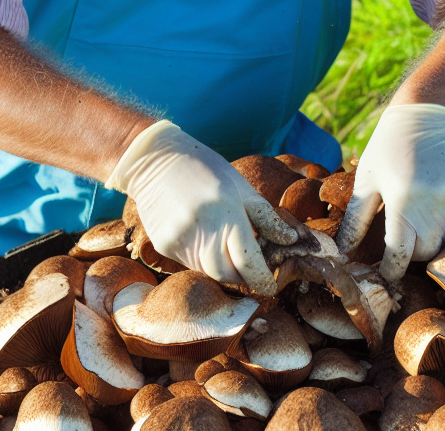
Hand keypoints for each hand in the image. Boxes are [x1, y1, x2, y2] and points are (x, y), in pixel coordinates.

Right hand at [105, 120, 297, 293]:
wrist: (154, 158)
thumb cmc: (205, 168)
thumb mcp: (240, 185)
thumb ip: (264, 216)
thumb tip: (289, 241)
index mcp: (225, 210)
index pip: (248, 261)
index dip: (262, 278)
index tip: (270, 286)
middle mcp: (201, 227)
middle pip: (227, 274)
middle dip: (241, 277)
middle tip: (249, 269)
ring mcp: (179, 238)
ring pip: (208, 271)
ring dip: (222, 267)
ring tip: (225, 246)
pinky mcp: (163, 244)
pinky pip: (189, 263)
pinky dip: (202, 257)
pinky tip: (201, 235)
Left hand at [336, 103, 444, 281]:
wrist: (429, 114)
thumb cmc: (388, 146)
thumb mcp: (367, 178)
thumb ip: (357, 218)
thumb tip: (344, 252)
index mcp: (403, 201)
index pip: (399, 254)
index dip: (390, 270)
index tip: (383, 274)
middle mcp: (435, 205)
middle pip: (425, 254)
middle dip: (410, 255)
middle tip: (397, 243)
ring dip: (429, 240)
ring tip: (414, 219)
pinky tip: (432, 202)